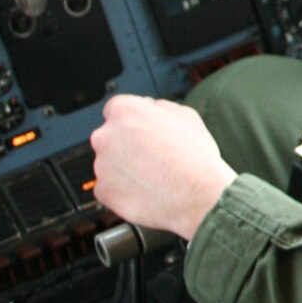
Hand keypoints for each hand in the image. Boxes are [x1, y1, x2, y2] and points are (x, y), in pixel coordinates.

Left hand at [90, 94, 236, 242]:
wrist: (199, 196)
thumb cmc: (196, 156)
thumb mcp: (186, 115)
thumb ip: (159, 107)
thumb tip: (149, 107)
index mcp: (125, 111)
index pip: (116, 110)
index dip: (134, 121)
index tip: (144, 131)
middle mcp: (106, 135)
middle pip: (110, 136)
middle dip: (126, 144)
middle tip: (152, 155)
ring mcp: (102, 165)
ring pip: (110, 163)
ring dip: (125, 167)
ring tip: (153, 176)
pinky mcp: (104, 191)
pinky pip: (109, 187)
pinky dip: (123, 189)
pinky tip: (146, 190)